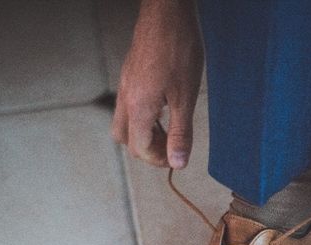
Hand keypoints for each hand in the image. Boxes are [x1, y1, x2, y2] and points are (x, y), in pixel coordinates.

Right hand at [111, 0, 202, 168]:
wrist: (167, 12)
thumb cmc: (179, 50)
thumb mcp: (186, 97)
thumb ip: (181, 133)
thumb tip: (178, 163)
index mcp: (138, 108)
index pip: (140, 149)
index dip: (159, 159)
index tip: (177, 157)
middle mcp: (125, 98)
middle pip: (126, 140)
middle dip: (149, 149)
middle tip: (172, 145)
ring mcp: (125, 86)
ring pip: (124, 123)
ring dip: (145, 133)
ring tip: (169, 128)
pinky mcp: (129, 75)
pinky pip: (128, 106)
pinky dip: (143, 117)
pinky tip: (163, 108)